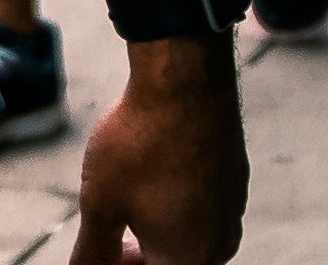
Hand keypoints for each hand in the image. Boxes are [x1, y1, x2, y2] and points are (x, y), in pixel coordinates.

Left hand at [66, 41, 244, 264]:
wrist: (184, 80)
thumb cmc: (140, 143)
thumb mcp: (100, 204)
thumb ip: (93, 252)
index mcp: (191, 259)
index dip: (117, 261)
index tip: (100, 242)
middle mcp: (220, 242)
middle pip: (170, 260)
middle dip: (136, 250)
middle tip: (106, 227)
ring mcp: (232, 209)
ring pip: (186, 234)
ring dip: (153, 226)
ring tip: (123, 195)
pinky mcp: (235, 177)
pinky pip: (202, 204)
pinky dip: (174, 199)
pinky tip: (151, 172)